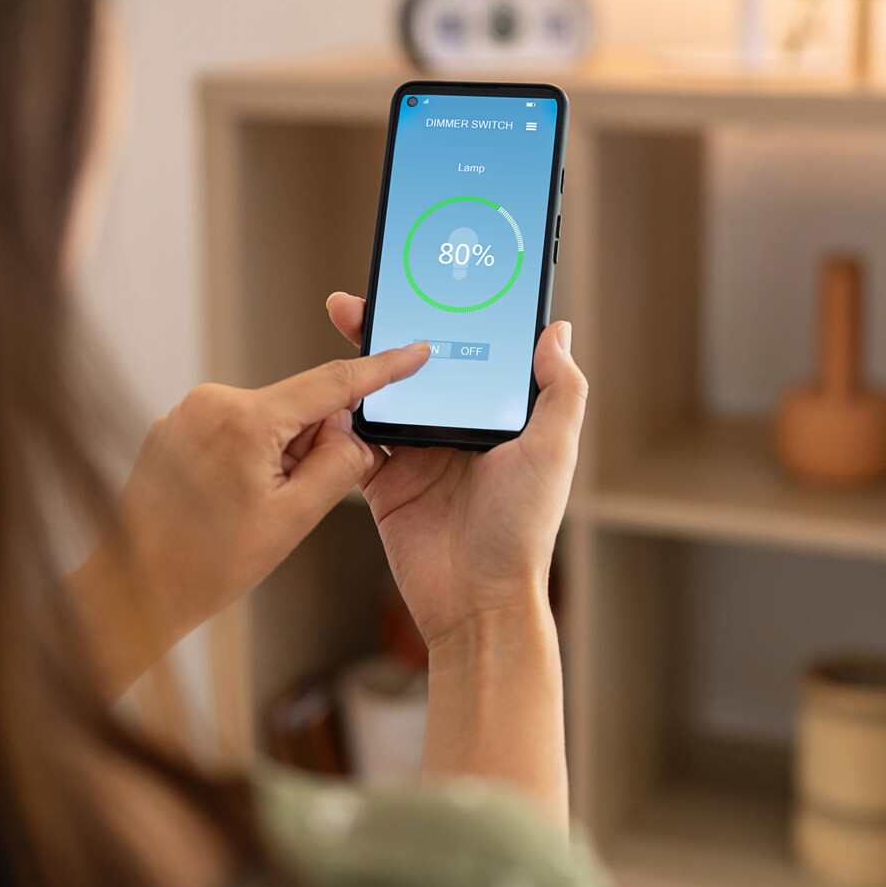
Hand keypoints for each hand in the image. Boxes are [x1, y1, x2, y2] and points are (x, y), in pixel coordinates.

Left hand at [68, 343, 428, 698]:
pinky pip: (235, 428)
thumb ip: (339, 465)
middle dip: (310, 445)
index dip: (380, 367)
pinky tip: (226, 502)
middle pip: (298, 405)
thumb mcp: (294, 520)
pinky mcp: (175, 426)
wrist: (133, 591)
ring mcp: (188, 411)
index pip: (332, 382)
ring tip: (247, 511)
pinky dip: (249, 457)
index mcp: (247, 420)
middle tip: (287, 502)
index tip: (414, 350)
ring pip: (268, 419)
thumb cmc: (207, 566)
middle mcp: (212, 401)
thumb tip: (352, 430)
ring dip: (278, 454)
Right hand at [325, 293, 586, 649]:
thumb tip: (557, 329)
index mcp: (496, 417)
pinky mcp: (382, 482)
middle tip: (365, 298)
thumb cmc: (523, 530)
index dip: (449, 319)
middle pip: (416, 368)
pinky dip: (339, 416)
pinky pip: (353, 441)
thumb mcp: (552, 451)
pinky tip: (326, 387)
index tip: (430, 283)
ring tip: (344, 324)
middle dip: (390, 330)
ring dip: (360, 363)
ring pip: (381, 395)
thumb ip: (559, 390)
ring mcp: (415, 454)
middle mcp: (454, 428)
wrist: (476, 602)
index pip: (469, 354)